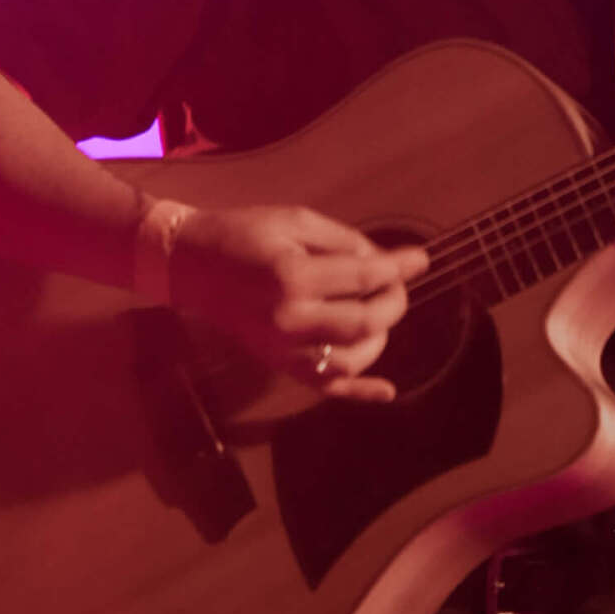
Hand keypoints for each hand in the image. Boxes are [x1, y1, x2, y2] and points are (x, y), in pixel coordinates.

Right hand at [169, 204, 428, 403]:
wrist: (193, 265)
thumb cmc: (246, 233)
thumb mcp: (296, 221)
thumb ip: (344, 242)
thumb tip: (388, 262)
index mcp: (294, 276)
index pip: (363, 278)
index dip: (398, 268)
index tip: (421, 259)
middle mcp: (290, 319)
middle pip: (364, 321)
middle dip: (392, 301)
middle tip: (397, 284)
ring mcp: (283, 348)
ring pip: (350, 359)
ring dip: (378, 338)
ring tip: (380, 314)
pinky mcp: (277, 364)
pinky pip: (324, 386)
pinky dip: (359, 392)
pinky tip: (388, 391)